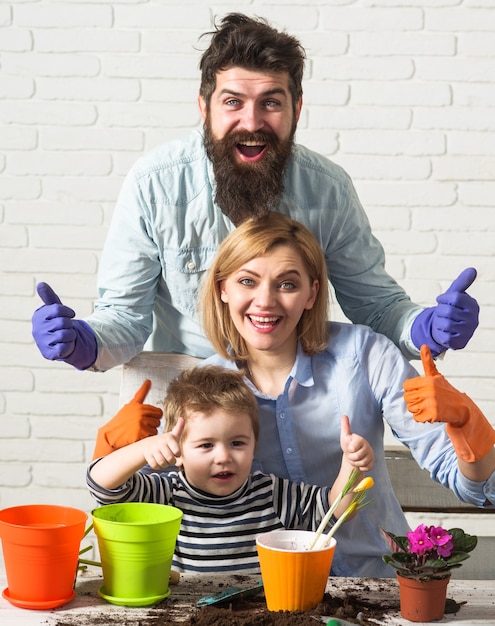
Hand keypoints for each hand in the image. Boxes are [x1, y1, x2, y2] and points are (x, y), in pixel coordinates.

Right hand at [32, 282, 96, 369]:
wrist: (59, 343)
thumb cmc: (57, 323)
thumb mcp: (55, 309)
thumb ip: (49, 296)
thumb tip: (40, 283)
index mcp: (38, 316)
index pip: (58, 309)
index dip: (68, 312)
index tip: (70, 315)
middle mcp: (37, 329)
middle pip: (64, 322)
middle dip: (70, 325)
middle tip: (66, 328)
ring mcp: (42, 342)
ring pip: (66, 334)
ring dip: (71, 335)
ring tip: (66, 336)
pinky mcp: (49, 354)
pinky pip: (66, 347)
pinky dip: (69, 345)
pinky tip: (64, 345)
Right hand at [92, 380, 162, 458]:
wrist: (110, 435)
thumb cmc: (122, 420)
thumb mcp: (131, 404)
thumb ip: (142, 393)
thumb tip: (149, 380)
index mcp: (139, 406)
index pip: (158, 411)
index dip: (154, 416)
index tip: (147, 419)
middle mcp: (140, 413)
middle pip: (158, 420)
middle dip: (153, 423)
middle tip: (143, 426)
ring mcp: (140, 423)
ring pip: (156, 428)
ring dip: (150, 431)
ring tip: (140, 431)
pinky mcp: (140, 433)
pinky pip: (152, 435)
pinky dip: (147, 437)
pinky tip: (139, 436)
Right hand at [143, 418, 184, 469]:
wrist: (148, 444)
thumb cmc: (165, 441)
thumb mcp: (172, 435)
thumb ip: (179, 428)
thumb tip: (182, 418)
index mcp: (169, 439)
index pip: (177, 452)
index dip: (178, 454)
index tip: (176, 452)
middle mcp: (161, 444)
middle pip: (170, 459)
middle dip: (172, 461)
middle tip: (171, 459)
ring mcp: (154, 450)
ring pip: (162, 463)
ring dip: (165, 465)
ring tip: (165, 461)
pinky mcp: (148, 456)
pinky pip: (155, 465)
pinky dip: (158, 466)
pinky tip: (158, 462)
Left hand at [340, 415, 373, 471]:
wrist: (353, 454)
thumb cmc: (349, 445)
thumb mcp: (345, 435)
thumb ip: (345, 426)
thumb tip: (344, 416)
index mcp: (360, 440)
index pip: (353, 447)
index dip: (349, 449)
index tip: (349, 447)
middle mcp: (367, 446)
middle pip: (357, 456)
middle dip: (351, 457)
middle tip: (351, 454)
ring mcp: (370, 455)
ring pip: (361, 463)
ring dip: (355, 462)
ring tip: (354, 458)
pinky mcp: (372, 462)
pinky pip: (366, 468)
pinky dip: (360, 467)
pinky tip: (359, 463)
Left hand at [404, 345, 494, 461]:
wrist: (461, 408)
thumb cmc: (445, 391)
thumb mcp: (436, 375)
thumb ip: (427, 362)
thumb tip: (423, 345)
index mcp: (427, 381)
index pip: (406, 386)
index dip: (412, 390)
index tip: (420, 391)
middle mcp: (428, 391)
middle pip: (407, 398)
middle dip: (414, 401)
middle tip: (426, 400)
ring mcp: (430, 404)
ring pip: (410, 408)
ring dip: (418, 410)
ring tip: (429, 406)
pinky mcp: (432, 415)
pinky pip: (416, 418)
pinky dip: (422, 418)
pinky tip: (431, 414)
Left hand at [410, 268, 478, 355]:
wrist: (446, 329)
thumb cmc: (450, 309)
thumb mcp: (454, 295)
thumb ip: (462, 282)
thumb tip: (472, 269)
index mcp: (473, 305)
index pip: (456, 297)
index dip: (444, 298)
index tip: (440, 300)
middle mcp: (473, 319)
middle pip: (448, 311)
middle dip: (439, 311)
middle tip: (441, 313)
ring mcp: (468, 332)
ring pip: (444, 323)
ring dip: (438, 322)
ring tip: (442, 322)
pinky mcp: (460, 343)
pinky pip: (444, 336)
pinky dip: (440, 333)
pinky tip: (444, 331)